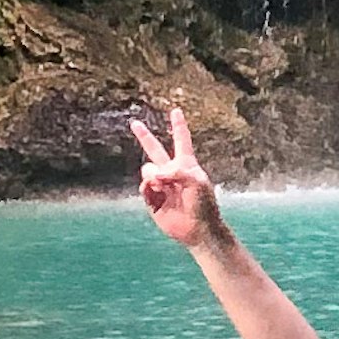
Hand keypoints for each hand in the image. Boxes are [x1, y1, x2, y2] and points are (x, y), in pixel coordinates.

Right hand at [124, 101, 226, 252]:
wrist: (198, 228)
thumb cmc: (203, 204)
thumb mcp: (196, 181)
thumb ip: (175, 171)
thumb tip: (153, 175)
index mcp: (186, 164)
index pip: (181, 140)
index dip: (178, 125)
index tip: (176, 110)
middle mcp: (171, 172)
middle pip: (155, 150)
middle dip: (144, 136)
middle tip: (135, 123)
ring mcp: (161, 185)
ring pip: (146, 170)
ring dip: (152, 175)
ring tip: (163, 186)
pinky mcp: (152, 199)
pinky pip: (144, 187)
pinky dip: (149, 189)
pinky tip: (157, 195)